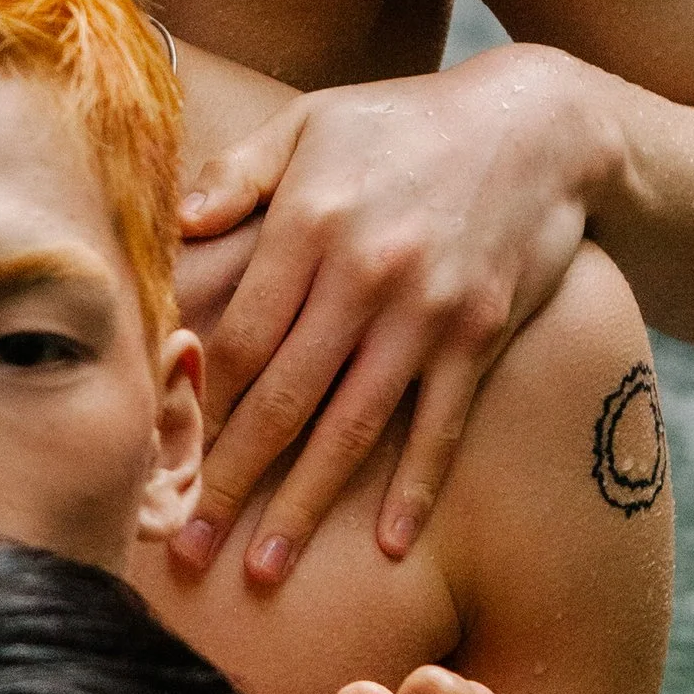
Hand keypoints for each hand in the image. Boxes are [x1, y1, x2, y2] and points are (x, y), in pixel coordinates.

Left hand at [173, 48, 607, 583]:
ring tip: (263, 570)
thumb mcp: (310, 122)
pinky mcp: (481, 335)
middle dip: (228, 480)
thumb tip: (171, 229)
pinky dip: (416, 487)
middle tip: (186, 549)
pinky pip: (441, 425)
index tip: (155, 467)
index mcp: (308, 223)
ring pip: (352, 425)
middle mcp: (364, 273)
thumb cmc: (403, 124)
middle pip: (282, 396)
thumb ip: (237, 174)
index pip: (235, 338)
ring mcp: (427, 311)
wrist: (539, 122)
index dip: (194, 409)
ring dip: (305, 505)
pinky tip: (392, 545)